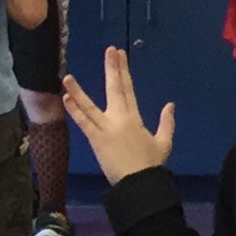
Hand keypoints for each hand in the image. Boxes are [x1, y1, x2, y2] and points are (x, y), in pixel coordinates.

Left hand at [62, 46, 174, 184]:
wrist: (138, 185)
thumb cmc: (150, 165)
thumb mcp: (164, 143)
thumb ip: (166, 123)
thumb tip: (170, 105)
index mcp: (134, 118)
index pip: (128, 89)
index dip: (123, 70)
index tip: (119, 55)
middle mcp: (119, 119)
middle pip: (114, 89)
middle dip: (111, 69)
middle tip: (109, 51)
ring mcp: (104, 129)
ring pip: (90, 106)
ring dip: (78, 91)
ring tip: (67, 76)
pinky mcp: (95, 140)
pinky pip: (83, 123)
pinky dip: (74, 111)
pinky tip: (66, 99)